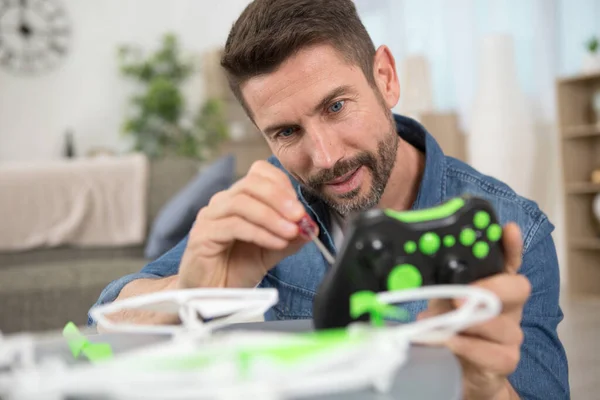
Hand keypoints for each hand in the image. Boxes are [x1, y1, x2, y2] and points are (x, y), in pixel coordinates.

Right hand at [177, 160, 310, 288]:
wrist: (214, 297)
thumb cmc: (237, 269)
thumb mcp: (272, 250)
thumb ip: (290, 237)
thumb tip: (311, 227)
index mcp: (238, 198)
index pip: (259, 173)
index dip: (282, 185)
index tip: (300, 207)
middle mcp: (222, 202)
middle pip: (250, 183)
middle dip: (279, 197)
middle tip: (299, 216)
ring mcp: (209, 217)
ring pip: (241, 202)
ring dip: (271, 216)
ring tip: (290, 232)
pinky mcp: (202, 236)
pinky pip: (234, 226)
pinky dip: (259, 233)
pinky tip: (275, 243)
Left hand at [417, 223, 529, 399]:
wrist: (457, 371)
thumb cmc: (450, 328)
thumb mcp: (440, 299)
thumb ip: (436, 285)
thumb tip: (411, 273)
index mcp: (494, 286)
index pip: (509, 260)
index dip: (511, 245)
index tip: (507, 229)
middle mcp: (508, 306)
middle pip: (517, 289)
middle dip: (491, 288)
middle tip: (459, 294)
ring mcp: (511, 334)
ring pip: (504, 324)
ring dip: (469, 322)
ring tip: (441, 322)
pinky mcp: (505, 360)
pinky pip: (495, 353)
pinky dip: (470, 346)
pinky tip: (451, 342)